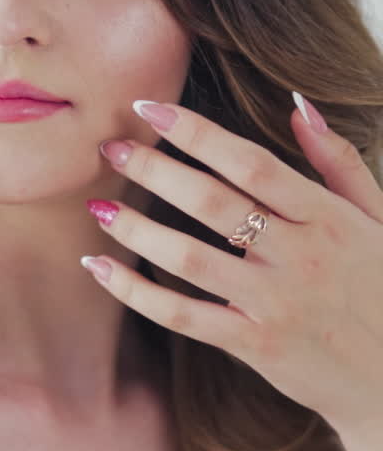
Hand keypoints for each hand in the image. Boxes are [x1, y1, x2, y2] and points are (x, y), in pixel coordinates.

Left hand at [82, 93, 382, 439]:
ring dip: (135, 229)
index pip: (253, 164)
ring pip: (190, 258)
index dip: (197, 132)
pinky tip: (98, 266)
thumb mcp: (379, 219)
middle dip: (154, 169)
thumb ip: (339, 161)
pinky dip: (135, 291)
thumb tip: (297, 105)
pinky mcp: (257, 346)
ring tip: (97, 206)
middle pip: (213, 203)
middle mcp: (302, 257)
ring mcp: (277, 304)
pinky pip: (184, 315)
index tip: (149, 107)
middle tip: (110, 147)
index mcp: (328, 218)